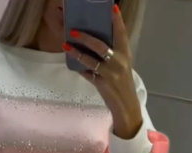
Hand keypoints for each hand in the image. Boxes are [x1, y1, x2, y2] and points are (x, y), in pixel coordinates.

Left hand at [64, 5, 142, 138]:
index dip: (116, 20)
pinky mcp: (102, 84)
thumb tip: (93, 39)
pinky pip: (87, 74)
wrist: (126, 105)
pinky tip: (72, 63)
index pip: (121, 33)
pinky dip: (80, 68)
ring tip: (66, 45)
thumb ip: (112, 52)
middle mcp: (119, 61)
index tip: (112, 8)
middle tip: (73, 31)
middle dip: (86, 37)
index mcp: (125, 53)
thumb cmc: (121, 81)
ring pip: (90, 60)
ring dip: (76, 52)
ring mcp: (110, 73)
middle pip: (100, 46)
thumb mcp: (121, 64)